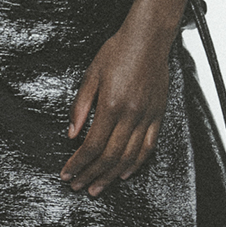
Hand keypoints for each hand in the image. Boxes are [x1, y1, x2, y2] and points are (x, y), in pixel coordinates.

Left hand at [60, 20, 171, 196]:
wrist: (148, 38)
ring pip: (128, 156)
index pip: (92, 145)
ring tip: (97, 188)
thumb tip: (72, 135)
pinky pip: (148, 146)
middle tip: (78, 187)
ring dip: (111, 176)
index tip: (67, 174)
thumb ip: (81, 107)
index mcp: (111, 105)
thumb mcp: (91, 75)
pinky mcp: (158, 115)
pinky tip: (125, 173)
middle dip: (91, 175)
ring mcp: (147, 117)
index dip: (78, 163)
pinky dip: (136, 163)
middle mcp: (131, 115)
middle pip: (109, 156)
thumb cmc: (118, 52)